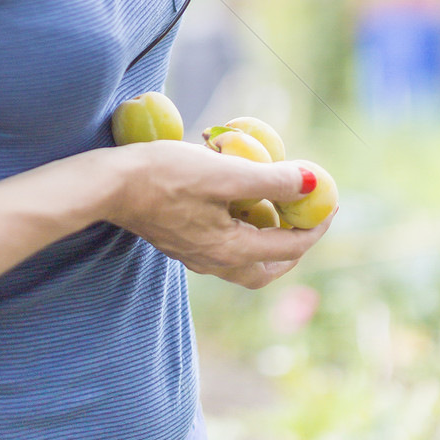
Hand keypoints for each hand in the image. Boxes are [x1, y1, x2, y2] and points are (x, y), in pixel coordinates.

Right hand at [105, 141, 334, 289]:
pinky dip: (239, 227)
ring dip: (265, 236)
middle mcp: (214, 262)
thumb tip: (314, 182)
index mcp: (231, 251)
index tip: (330, 201)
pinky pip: (221, 243)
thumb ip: (272, 180)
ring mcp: (193, 254)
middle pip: (267, 267)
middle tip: (306, 217)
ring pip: (244, 258)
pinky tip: (233, 198)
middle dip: (293, 245)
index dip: (316, 224)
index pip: (289, 247)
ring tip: (272, 205)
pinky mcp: (178, 240)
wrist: (110, 184)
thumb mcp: (226, 173)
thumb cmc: (167, 175)